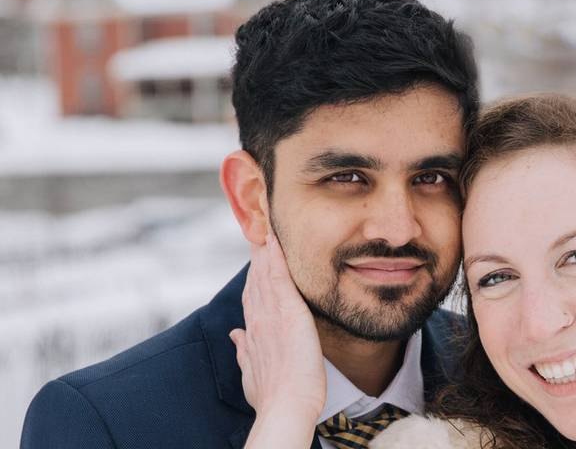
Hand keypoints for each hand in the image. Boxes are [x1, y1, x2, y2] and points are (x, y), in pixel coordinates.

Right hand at [229, 229, 326, 424]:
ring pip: (264, 272)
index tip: (256, 252)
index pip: (253, 295)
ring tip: (266, 223)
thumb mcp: (253, 370)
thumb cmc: (273, 395)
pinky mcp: (288, 311)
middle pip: (256, 278)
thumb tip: (235, 335)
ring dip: (264, 247)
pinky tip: (275, 238)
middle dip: (258, 253)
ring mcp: (271, 313)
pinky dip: (276, 256)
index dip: (254, 273)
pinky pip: (279, 276)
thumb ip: (245, 350)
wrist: (285, 406)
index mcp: (254, 330)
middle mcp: (258, 318)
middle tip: (259, 226)